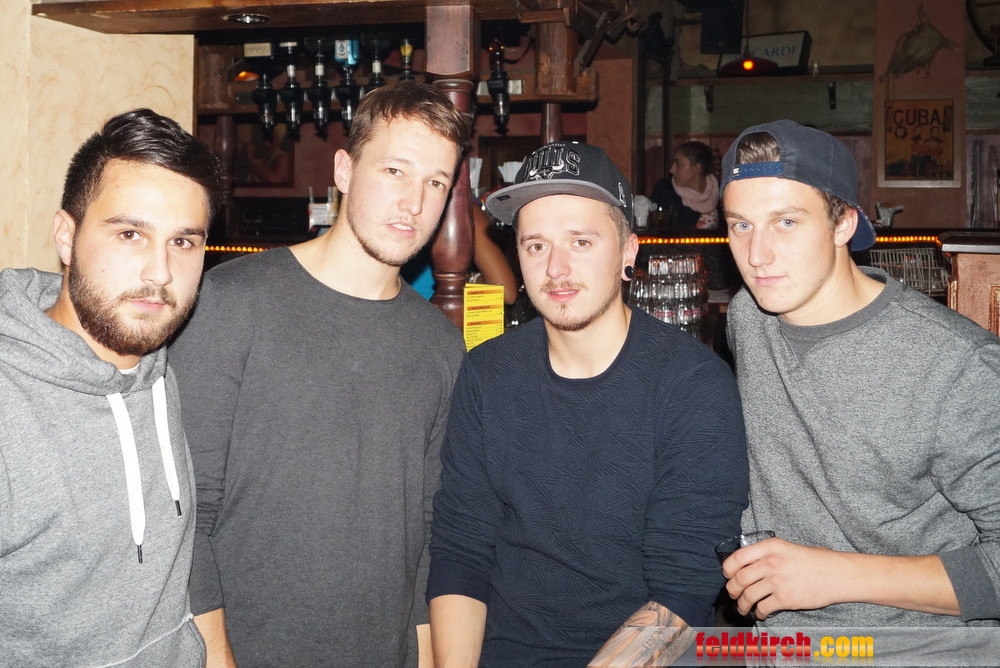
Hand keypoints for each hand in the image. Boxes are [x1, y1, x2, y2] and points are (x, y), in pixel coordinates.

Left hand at [721, 537, 844, 619]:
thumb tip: (747, 566)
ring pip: (748, 596)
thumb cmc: (815, 560)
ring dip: (742, 604)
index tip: (728, 575)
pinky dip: (759, 613)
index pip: (737, 557)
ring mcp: (778, 581)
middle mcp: (771, 562)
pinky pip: (763, 608)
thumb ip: (767, 554)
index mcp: (770, 547)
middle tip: (733, 594)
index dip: (728, 569)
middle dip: (732, 589)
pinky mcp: (785, 598)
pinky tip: (761, 613)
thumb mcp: (787, 548)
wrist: (838, 574)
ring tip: (743, 608)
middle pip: (739, 579)